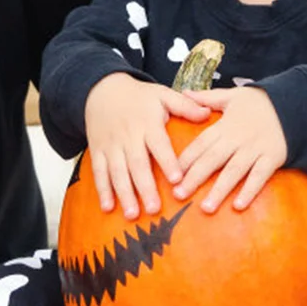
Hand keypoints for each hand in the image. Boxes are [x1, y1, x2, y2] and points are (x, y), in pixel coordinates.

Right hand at [84, 74, 209, 219]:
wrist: (102, 91)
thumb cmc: (139, 96)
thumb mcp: (162, 95)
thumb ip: (185, 106)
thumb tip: (208, 114)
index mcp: (147, 123)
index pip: (159, 144)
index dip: (167, 162)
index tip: (177, 180)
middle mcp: (128, 136)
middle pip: (137, 164)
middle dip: (145, 188)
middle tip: (154, 209)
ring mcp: (111, 145)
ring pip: (117, 172)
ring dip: (124, 194)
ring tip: (133, 215)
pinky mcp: (98, 151)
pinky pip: (99, 172)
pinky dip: (102, 191)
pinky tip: (108, 208)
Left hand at [174, 87, 287, 212]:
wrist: (294, 105)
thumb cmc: (260, 102)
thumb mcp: (232, 95)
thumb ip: (207, 97)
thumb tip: (184, 93)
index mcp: (225, 125)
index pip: (201, 143)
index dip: (186, 159)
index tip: (172, 175)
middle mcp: (238, 138)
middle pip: (213, 160)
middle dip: (195, 178)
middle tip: (179, 195)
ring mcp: (255, 149)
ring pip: (234, 172)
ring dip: (219, 190)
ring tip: (206, 208)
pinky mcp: (272, 158)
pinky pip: (259, 177)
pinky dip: (250, 191)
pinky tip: (238, 205)